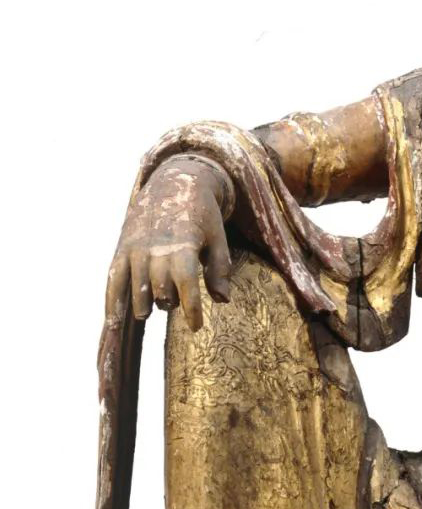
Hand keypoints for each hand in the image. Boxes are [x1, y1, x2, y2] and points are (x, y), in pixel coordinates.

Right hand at [106, 156, 232, 331]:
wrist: (173, 182)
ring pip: (138, 289)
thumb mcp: (218, 238)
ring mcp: (135, 248)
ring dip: (145, 305)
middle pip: (161, 289)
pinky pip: (113, 280)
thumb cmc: (202, 215)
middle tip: (175, 301)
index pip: (185, 282)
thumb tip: (222, 300)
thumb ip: (220, 269)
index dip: (191, 308)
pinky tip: (113, 322)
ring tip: (150, 310)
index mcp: (183, 243)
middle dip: (170, 302)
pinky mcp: (121, 248)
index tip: (197, 326)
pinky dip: (112, 302)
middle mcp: (156, 247)